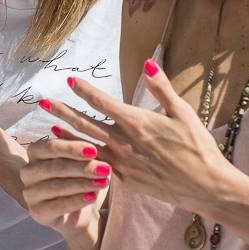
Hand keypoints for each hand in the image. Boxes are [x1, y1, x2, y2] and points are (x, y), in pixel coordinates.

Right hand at [21, 131, 110, 236]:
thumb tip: (77, 128)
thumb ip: (80, 146)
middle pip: (53, 167)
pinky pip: (56, 206)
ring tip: (103, 182)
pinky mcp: (37, 213)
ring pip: (55, 187)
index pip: (50, 147)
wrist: (83, 211)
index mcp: (35, 152)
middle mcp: (28, 171)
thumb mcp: (84, 160)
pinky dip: (76, 201)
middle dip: (82, 168)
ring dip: (82, 184)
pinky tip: (92, 197)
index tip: (94, 150)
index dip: (72, 148)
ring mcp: (30, 193)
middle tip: (106, 169)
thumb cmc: (82, 178)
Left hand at [39, 65, 244, 211]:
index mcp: (137, 123)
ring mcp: (122, 164)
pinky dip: (82, 158)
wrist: (205, 186)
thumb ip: (161, 88)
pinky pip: (97, 167)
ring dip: (67, 136)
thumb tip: (148, 63)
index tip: (69, 80)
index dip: (84, 90)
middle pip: (86, 124)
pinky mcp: (124, 180)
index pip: (103, 102)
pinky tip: (73, 155)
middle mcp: (124, 143)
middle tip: (43, 103)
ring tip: (49, 128)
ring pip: (87, 147)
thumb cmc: (198, 147)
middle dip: (63, 112)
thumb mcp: (183, 112)